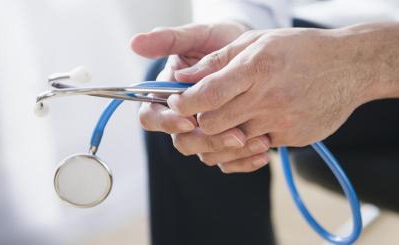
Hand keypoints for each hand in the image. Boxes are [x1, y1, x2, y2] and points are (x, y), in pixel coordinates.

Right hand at [131, 22, 272, 171]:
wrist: (254, 52)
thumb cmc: (222, 39)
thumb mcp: (200, 35)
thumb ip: (169, 40)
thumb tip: (135, 43)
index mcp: (168, 94)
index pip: (151, 116)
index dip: (166, 122)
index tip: (190, 119)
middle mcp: (183, 116)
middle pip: (181, 141)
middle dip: (206, 141)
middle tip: (235, 136)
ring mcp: (204, 131)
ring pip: (205, 154)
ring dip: (229, 151)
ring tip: (257, 141)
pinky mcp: (224, 141)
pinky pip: (228, 161)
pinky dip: (245, 160)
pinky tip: (264, 152)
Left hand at [168, 22, 398, 169]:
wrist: (351, 67)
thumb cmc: (302, 49)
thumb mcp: (257, 41)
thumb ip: (218, 60)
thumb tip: (183, 76)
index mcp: (256, 67)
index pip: (206, 94)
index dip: (183, 103)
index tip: (177, 103)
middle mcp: (268, 97)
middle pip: (213, 125)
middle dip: (197, 123)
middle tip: (195, 115)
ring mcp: (282, 122)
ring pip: (233, 142)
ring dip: (221, 135)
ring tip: (220, 123)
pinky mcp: (293, 138)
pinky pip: (258, 148)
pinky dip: (249, 140)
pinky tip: (253, 124)